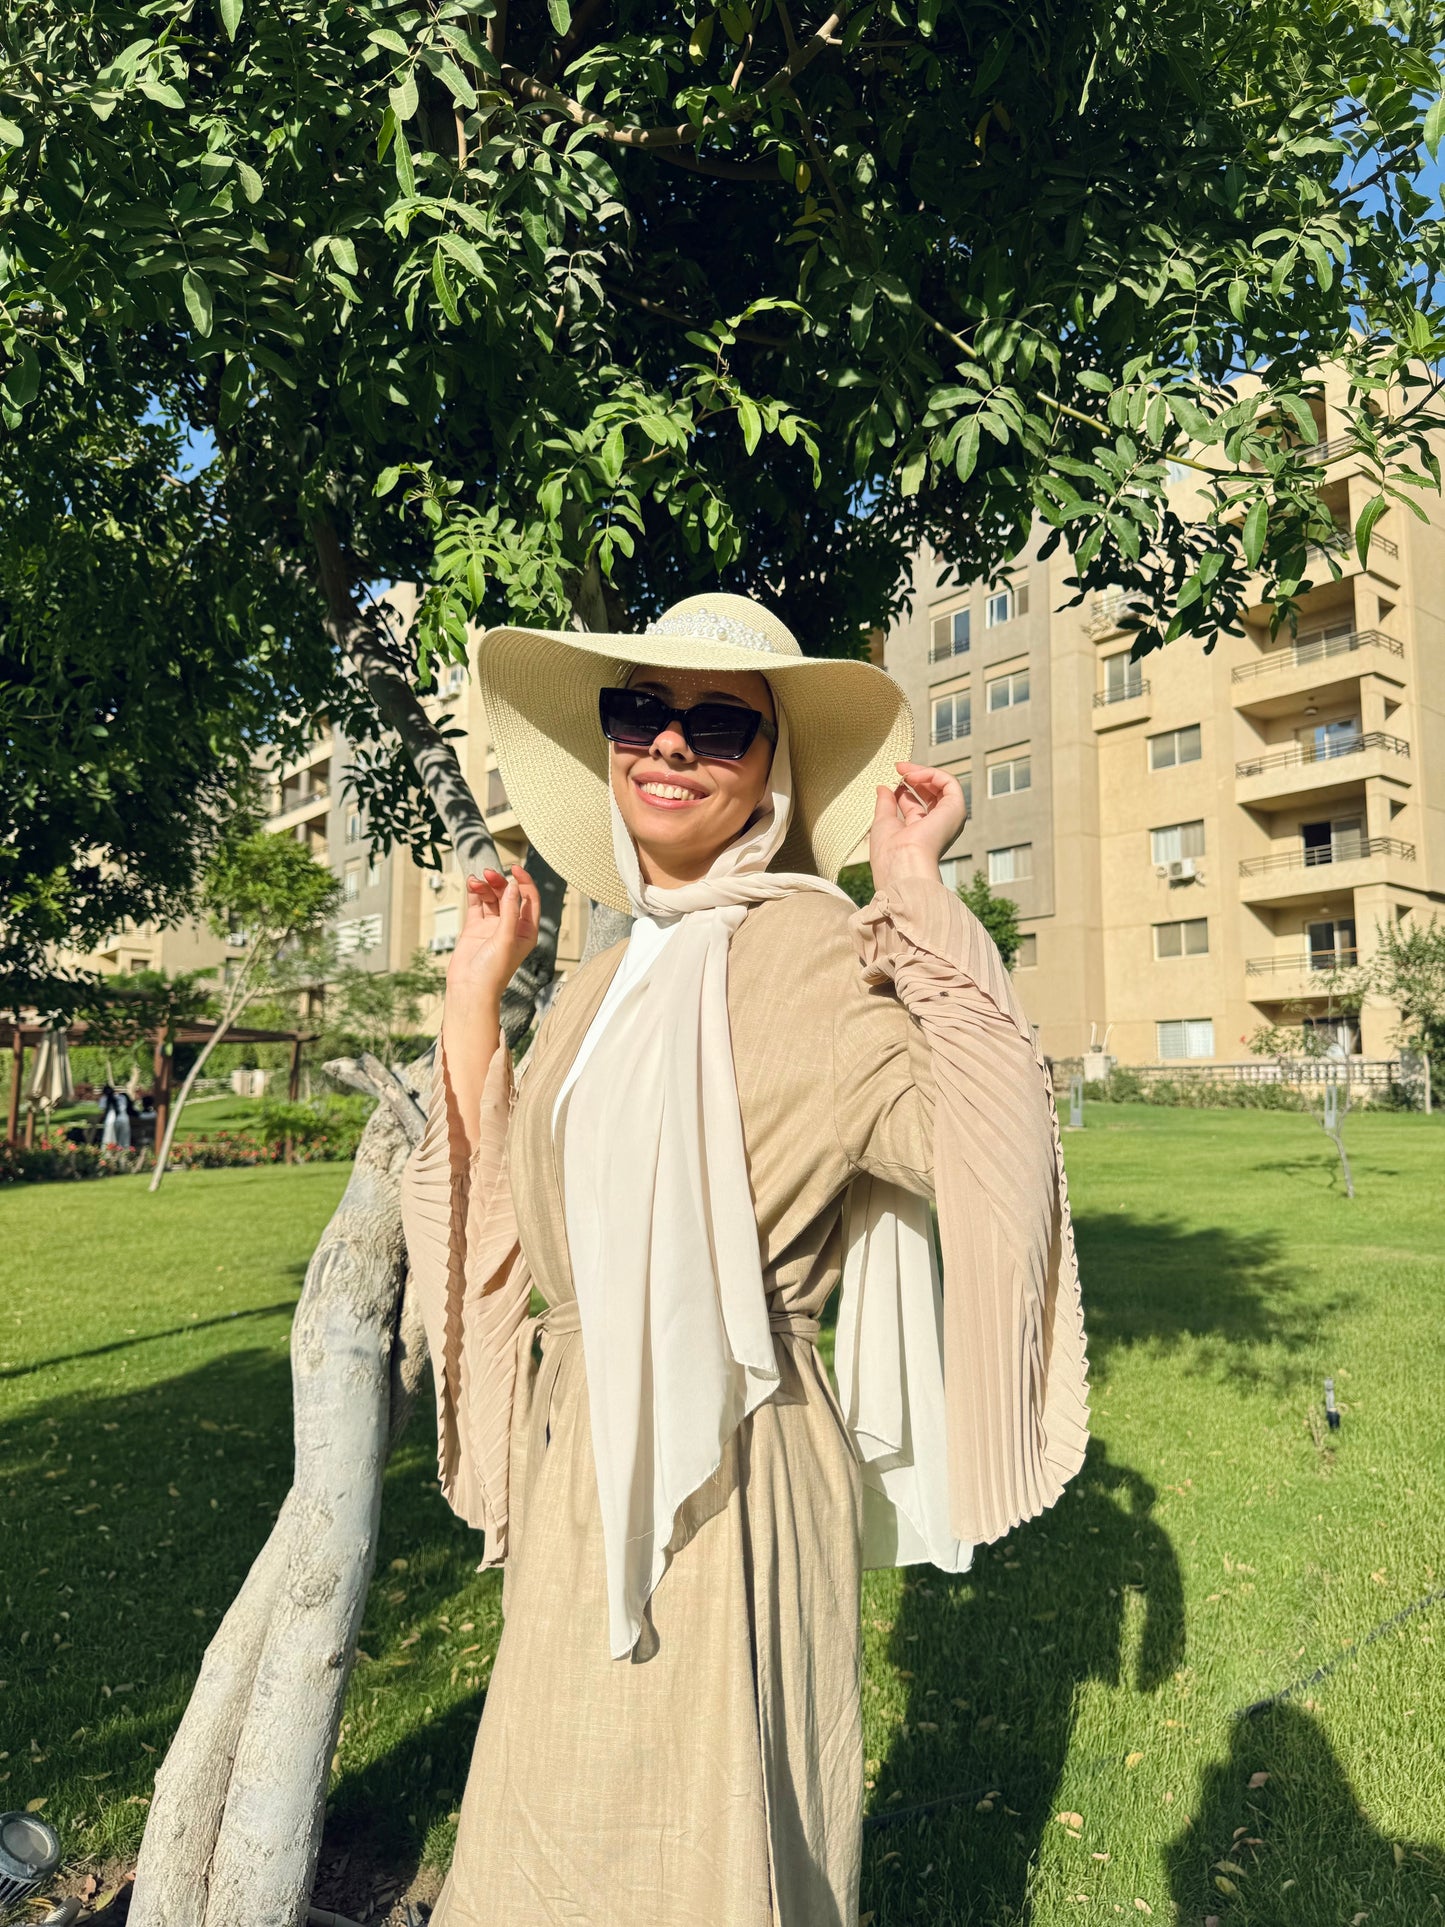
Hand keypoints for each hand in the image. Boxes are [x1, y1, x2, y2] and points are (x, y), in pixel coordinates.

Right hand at [447, 865, 539, 1013]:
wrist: (469, 989)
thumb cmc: (493, 971)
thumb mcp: (505, 938)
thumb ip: (509, 911)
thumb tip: (513, 886)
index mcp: (526, 931)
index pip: (529, 900)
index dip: (524, 882)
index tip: (515, 868)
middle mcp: (510, 926)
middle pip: (509, 896)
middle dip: (500, 883)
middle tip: (489, 874)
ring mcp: (492, 927)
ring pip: (491, 898)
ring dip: (485, 887)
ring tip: (476, 880)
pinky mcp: (475, 928)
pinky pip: (477, 905)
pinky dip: (475, 893)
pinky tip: (471, 883)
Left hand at [869, 762, 966, 895]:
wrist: (901, 862)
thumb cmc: (890, 851)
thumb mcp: (884, 822)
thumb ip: (885, 804)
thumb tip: (883, 787)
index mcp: (921, 833)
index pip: (915, 804)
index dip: (903, 788)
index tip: (891, 778)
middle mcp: (937, 826)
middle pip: (931, 793)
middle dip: (914, 777)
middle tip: (898, 768)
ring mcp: (948, 818)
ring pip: (942, 785)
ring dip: (922, 772)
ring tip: (904, 769)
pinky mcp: (956, 809)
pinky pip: (949, 782)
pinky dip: (931, 774)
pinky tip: (913, 775)